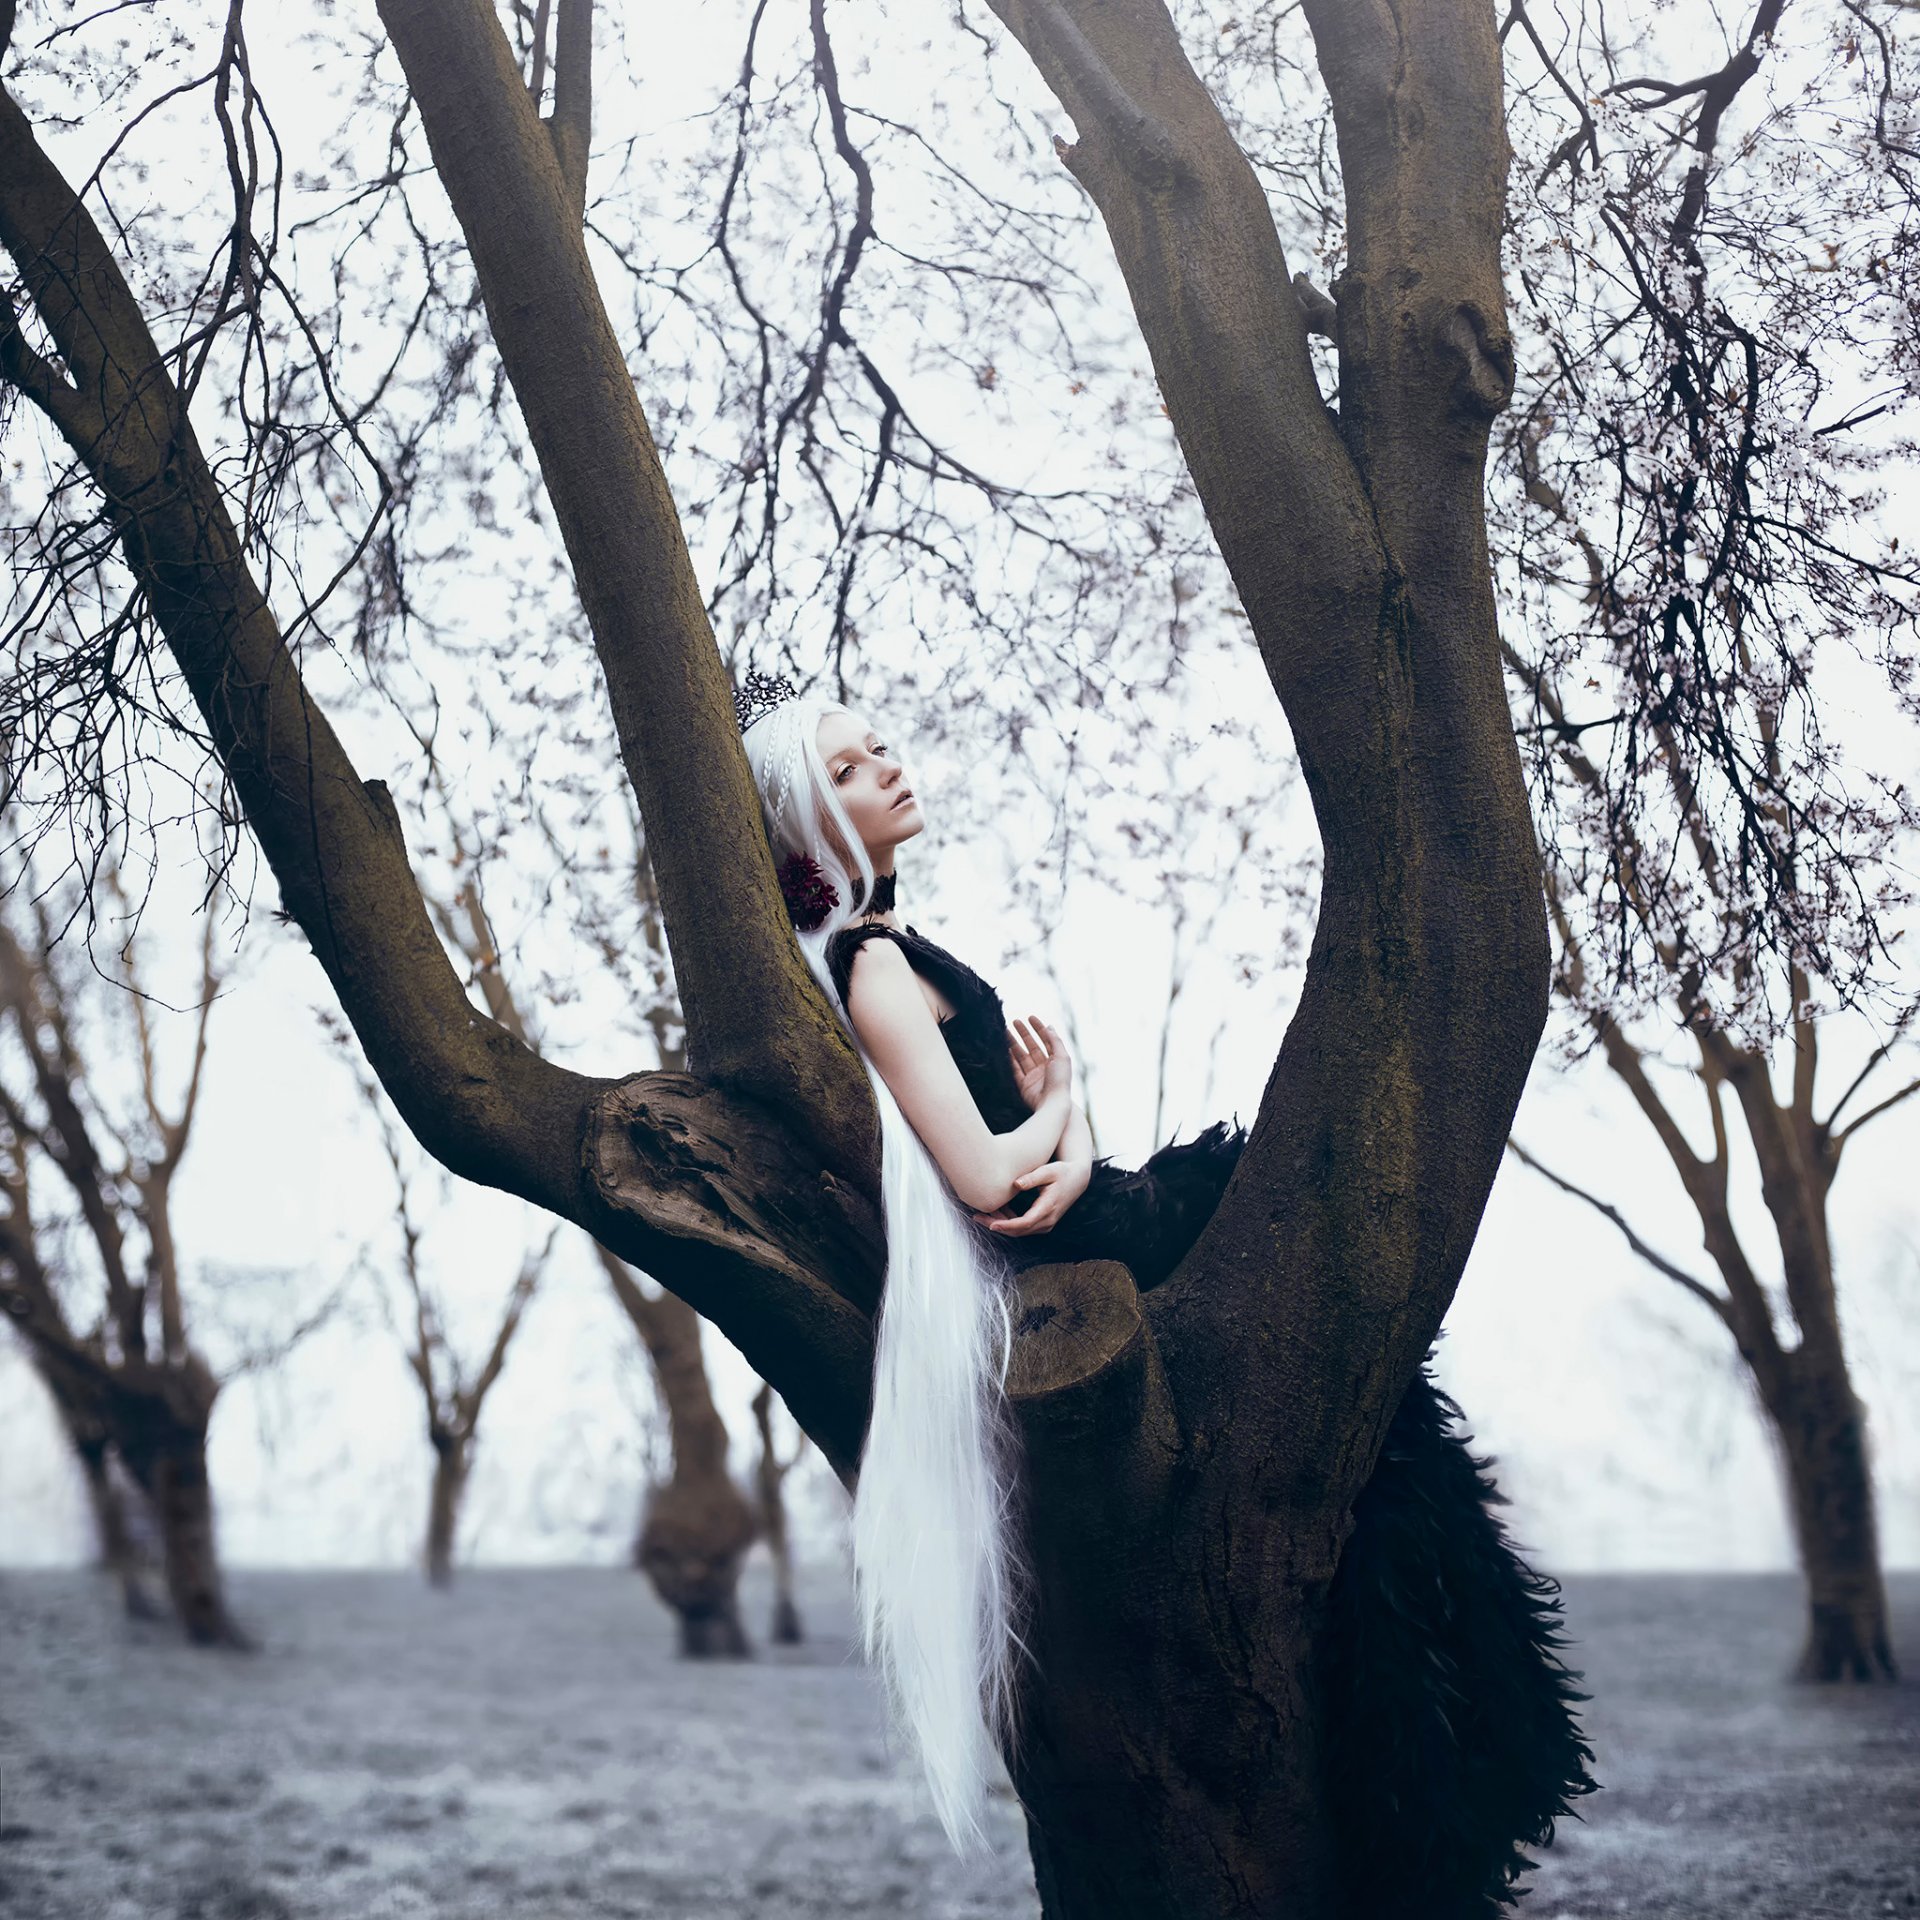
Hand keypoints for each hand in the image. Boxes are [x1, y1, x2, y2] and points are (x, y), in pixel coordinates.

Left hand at [972, 1158, 1091, 1236]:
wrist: (1077, 1179)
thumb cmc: (1062, 1172)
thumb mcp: (1048, 1171)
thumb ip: (1032, 1177)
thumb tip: (1016, 1184)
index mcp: (1048, 1208)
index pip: (1024, 1223)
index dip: (1006, 1225)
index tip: (990, 1224)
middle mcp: (1048, 1220)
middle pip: (1019, 1231)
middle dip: (997, 1226)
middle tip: (977, 1217)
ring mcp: (1046, 1224)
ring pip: (1020, 1232)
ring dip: (1001, 1226)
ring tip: (982, 1215)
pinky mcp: (1043, 1223)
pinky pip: (1024, 1228)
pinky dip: (1009, 1224)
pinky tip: (996, 1214)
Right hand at [1007, 1015, 1071, 1110]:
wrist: (1053, 1103)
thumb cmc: (1060, 1080)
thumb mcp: (1062, 1057)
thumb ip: (1055, 1041)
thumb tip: (1050, 1026)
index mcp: (1055, 1060)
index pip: (1045, 1040)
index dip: (1038, 1028)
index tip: (1029, 1017)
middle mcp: (1044, 1067)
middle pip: (1032, 1046)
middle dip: (1023, 1034)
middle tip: (1013, 1021)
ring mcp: (1033, 1076)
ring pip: (1021, 1056)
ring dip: (1013, 1044)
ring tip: (1004, 1032)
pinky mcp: (1023, 1085)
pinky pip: (1014, 1069)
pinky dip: (1009, 1059)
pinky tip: (1003, 1049)